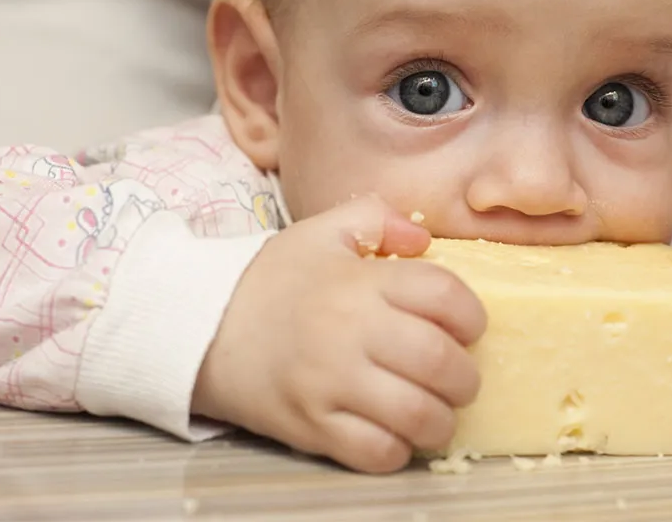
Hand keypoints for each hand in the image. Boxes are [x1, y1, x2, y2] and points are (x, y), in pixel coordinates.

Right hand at [192, 197, 487, 472]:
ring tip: (436, 409)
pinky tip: (397, 433)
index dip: (471, 315)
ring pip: (417, 414)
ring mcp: (330, 384)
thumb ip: (378, 219)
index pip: (444, 296)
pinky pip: (376, 452)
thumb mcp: (321, 232)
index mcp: (360, 281)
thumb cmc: (272, 279)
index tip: (467, 326)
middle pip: (440, 360)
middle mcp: (350, 331)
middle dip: (465, 375)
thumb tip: (423, 240)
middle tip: (459, 375)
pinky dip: (399, 449)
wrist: (199, 327)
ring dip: (442, 418)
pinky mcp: (311, 427)